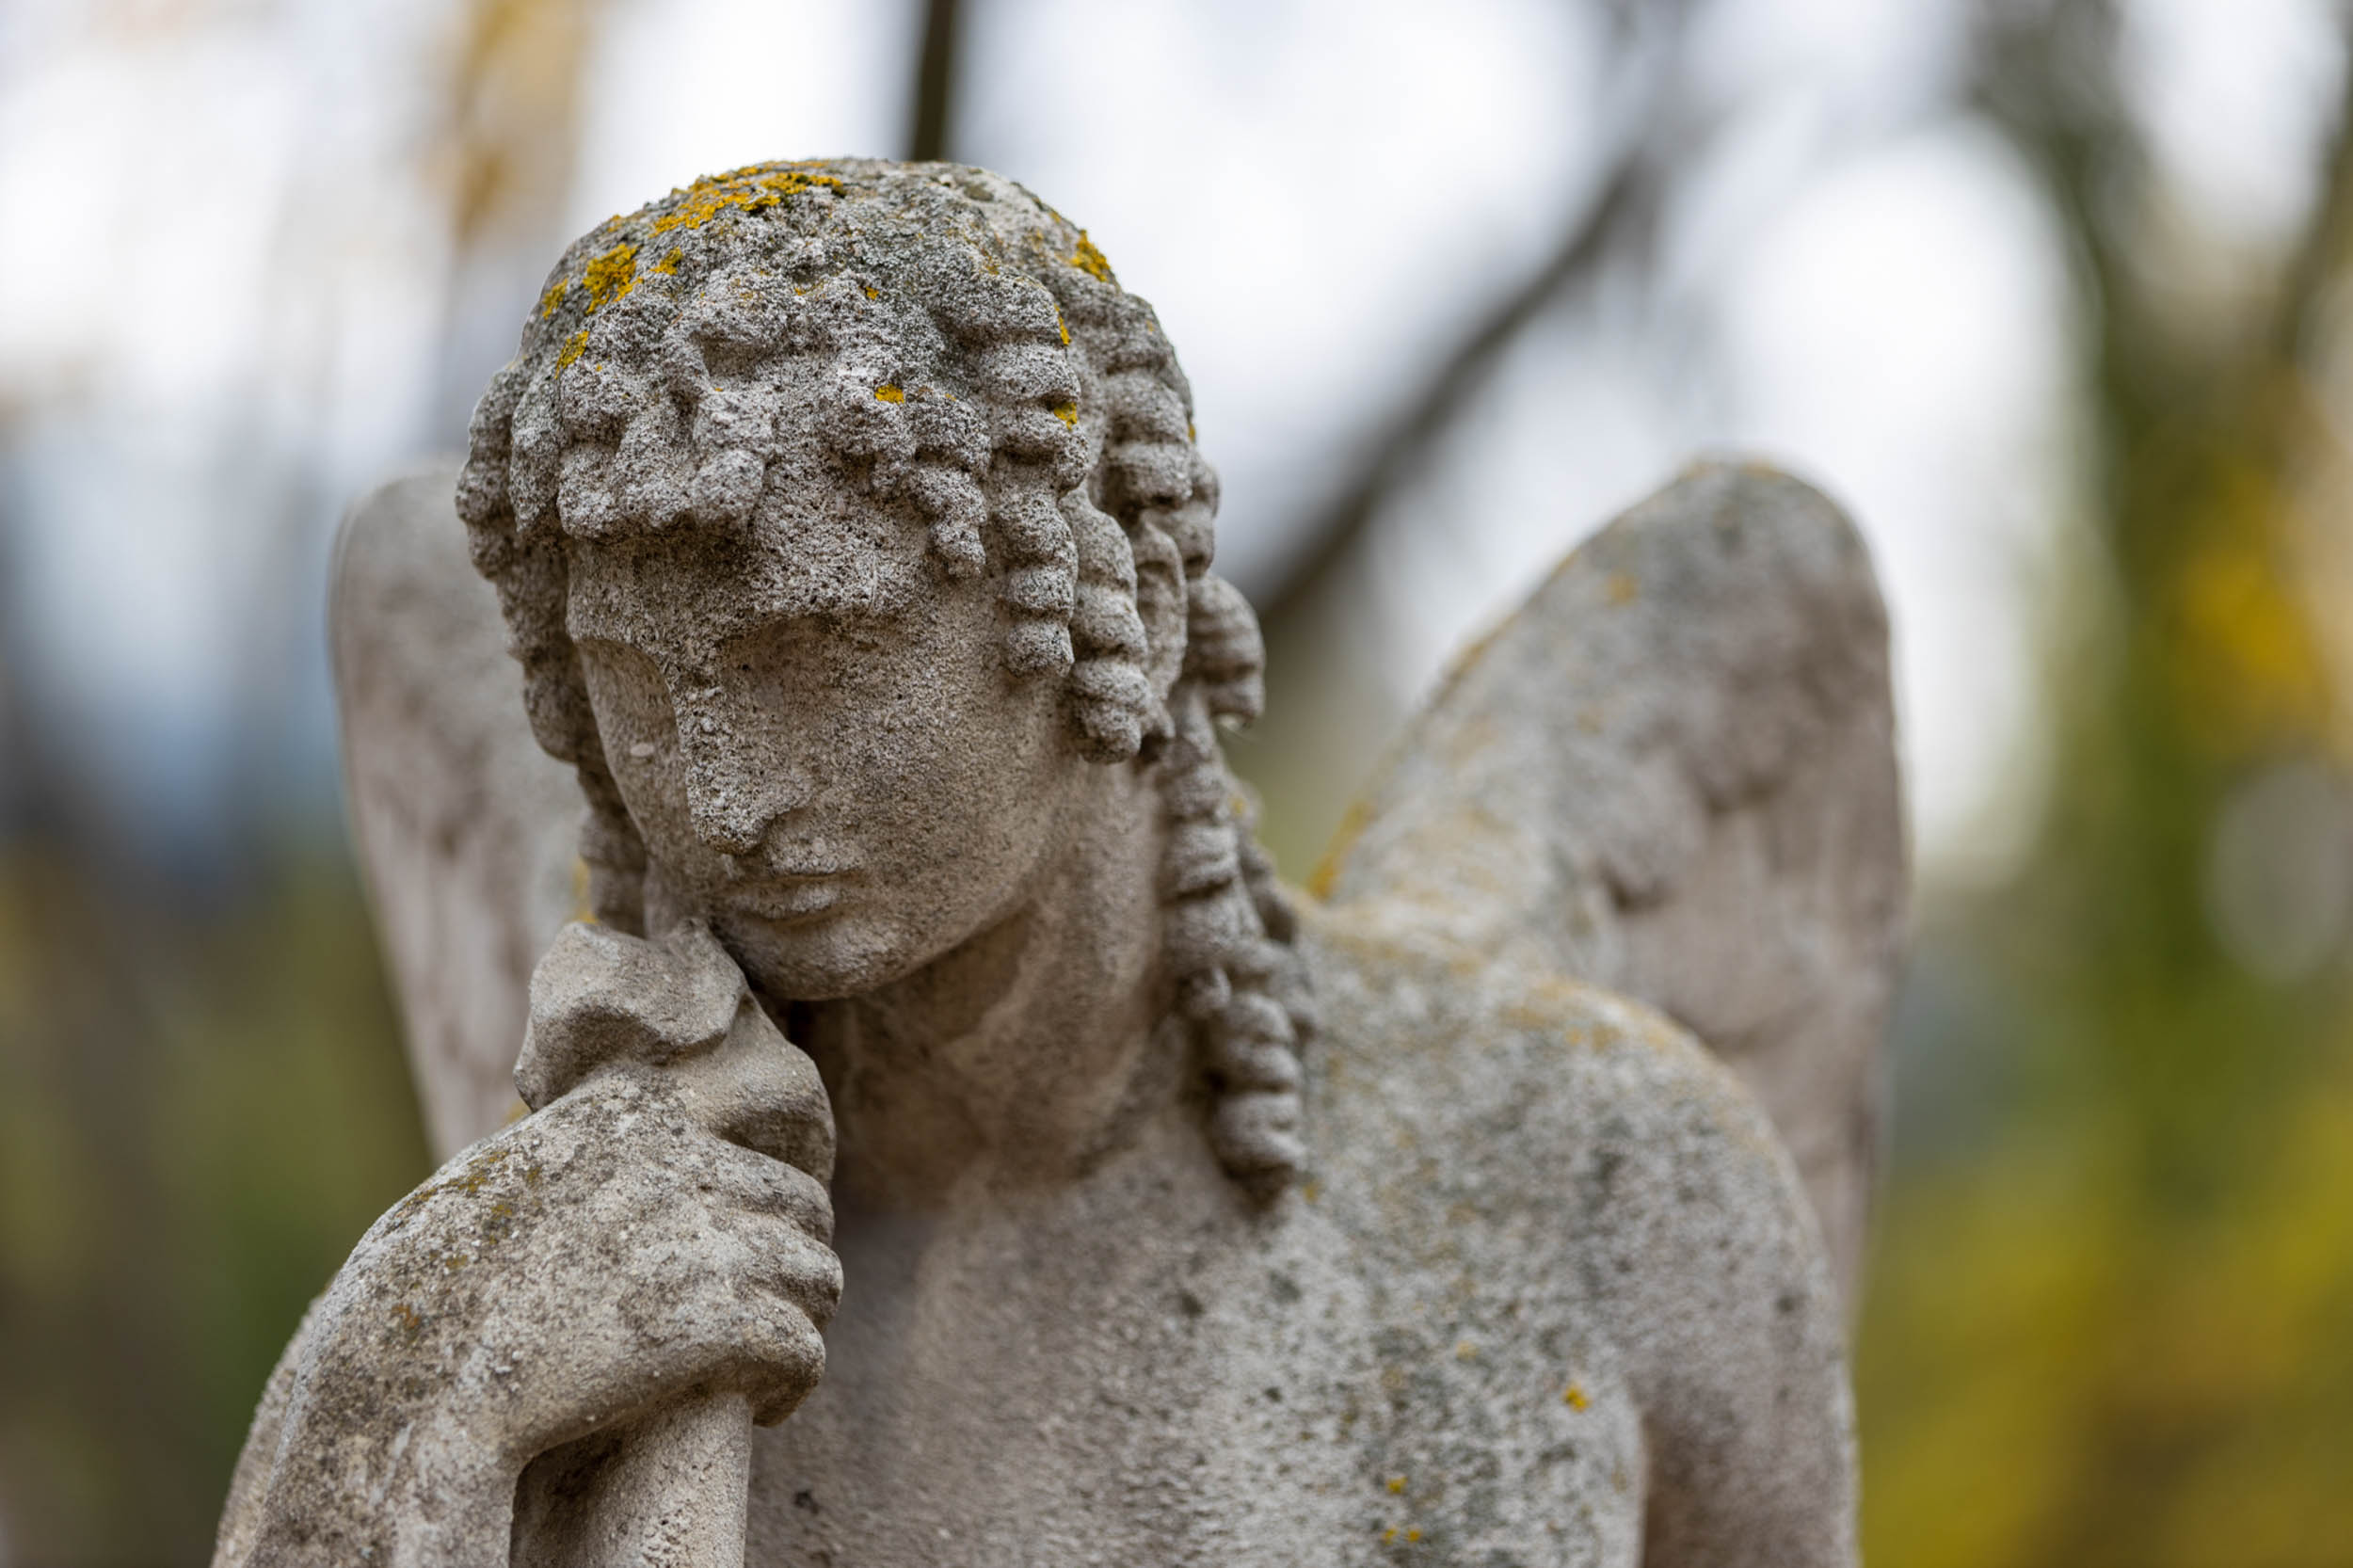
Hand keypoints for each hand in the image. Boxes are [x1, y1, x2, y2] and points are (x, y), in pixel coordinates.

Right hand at [246, 921, 836, 1565]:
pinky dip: (792, 1384)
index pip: (767, 1149)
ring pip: (819, 1278)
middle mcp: (686, 1160)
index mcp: (643, 1110)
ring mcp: (708, 1237)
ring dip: (797, 1324)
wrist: (415, 1363)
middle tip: (762, 1315)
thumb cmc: (453, 1275)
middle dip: (791, 1266)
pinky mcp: (719, 1321)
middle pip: (807, 1210)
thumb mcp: (529, 1165)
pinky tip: (759, 1405)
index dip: (764, 1211)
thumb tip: (676, 1143)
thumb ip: (608, 1146)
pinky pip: (805, 1349)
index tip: (742, 1255)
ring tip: (760, 1363)